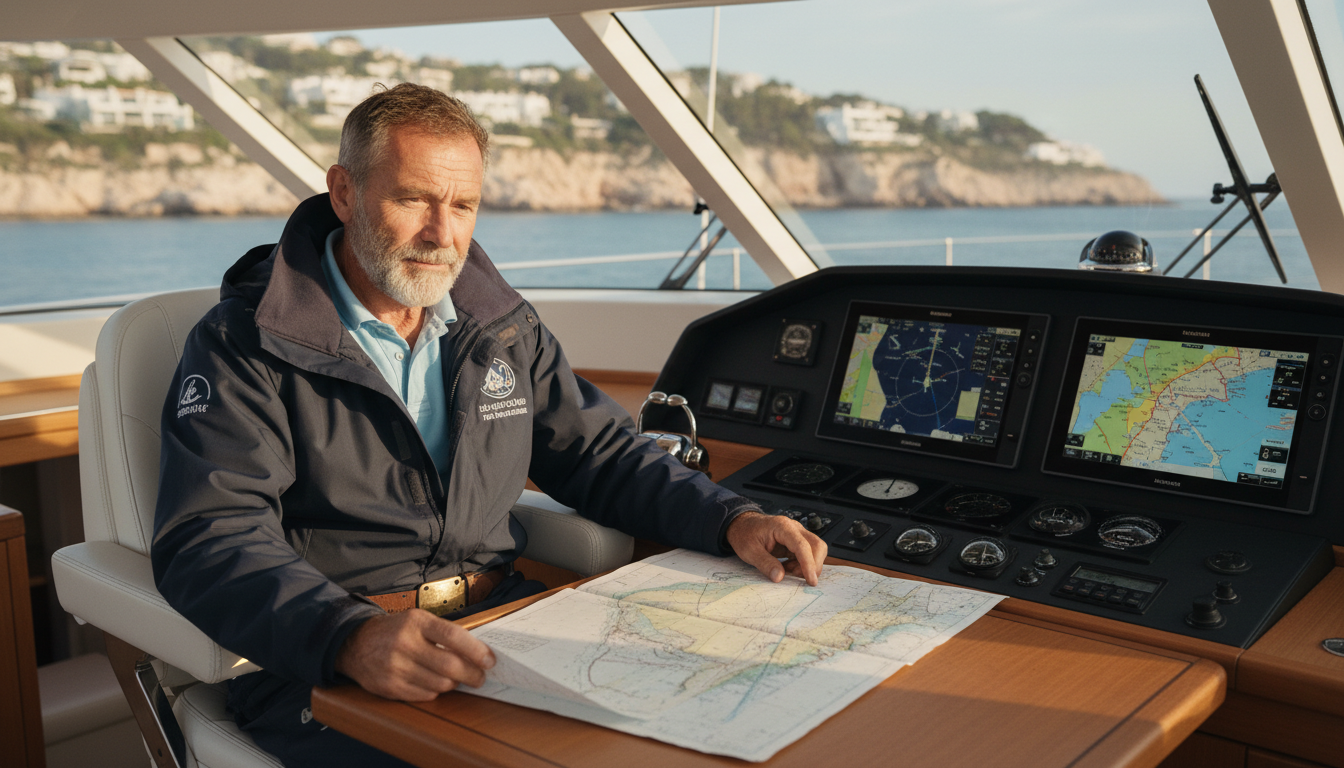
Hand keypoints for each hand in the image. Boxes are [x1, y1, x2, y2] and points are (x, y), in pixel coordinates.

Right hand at [335, 609, 494, 700]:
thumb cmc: (395, 630)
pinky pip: (425, 695)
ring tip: (455, 678)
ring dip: (453, 683)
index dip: (476, 651)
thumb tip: (477, 650)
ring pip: (440, 684)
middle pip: (450, 665)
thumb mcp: (417, 620)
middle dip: (472, 674)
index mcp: (416, 622)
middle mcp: (405, 643)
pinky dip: (435, 691)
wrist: (355, 643)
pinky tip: (434, 683)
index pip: (454, 637)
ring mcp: (395, 667)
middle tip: (480, 677)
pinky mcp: (389, 687)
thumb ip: (443, 633)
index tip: (489, 660)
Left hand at [726, 511, 826, 585]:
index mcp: (782, 527)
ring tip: (788, 571)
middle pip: (817, 545)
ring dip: (808, 565)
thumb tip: (780, 578)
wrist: (742, 525)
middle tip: (800, 578)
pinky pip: (808, 554)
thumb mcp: (749, 551)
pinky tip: (787, 567)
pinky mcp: (796, 541)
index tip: (811, 580)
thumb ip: (765, 563)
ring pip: (815, 550)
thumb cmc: (744, 534)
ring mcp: (797, 534)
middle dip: (814, 565)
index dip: (808, 564)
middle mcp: (794, 528)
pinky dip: (802, 564)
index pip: (802, 545)